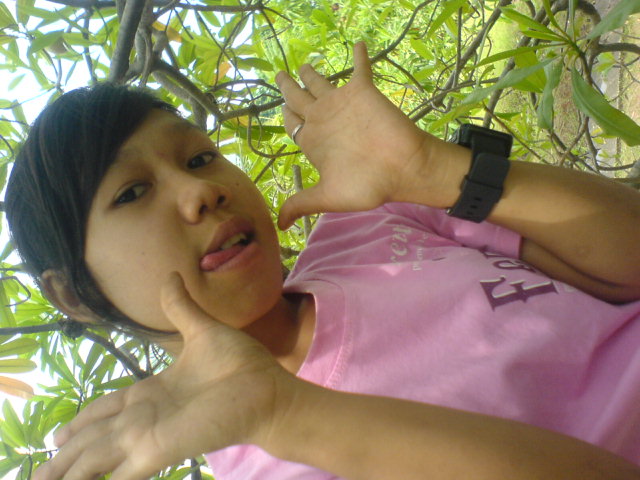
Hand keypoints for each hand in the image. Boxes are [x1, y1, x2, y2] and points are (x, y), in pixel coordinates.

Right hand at [34, 273, 296, 479]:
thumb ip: (180, 309)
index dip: (83, 421)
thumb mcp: (202, 332)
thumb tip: (169, 277)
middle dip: (65, 454)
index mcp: (153, 394)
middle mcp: (146, 418)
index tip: (58, 434)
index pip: (107, 409)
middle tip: (39, 472)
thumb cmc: (242, 366)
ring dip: (69, 470)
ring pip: (96, 456)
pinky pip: (119, 472)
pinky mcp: (160, 448)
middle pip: (93, 438)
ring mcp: (151, 435)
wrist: (270, 390)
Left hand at [275, 42, 444, 229]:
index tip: (278, 105)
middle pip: (299, 98)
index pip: (292, 122)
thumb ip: (302, 203)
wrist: (402, 168)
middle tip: (280, 76)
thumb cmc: (366, 184)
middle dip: (287, 87)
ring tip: (303, 64)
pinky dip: (359, 56)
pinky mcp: (362, 91)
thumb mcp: (328, 197)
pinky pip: (359, 67)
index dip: (284, 114)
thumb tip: (281, 226)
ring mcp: (342, 103)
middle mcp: (324, 119)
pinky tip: (358, 44)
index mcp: (314, 141)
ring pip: (320, 80)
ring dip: (310, 71)